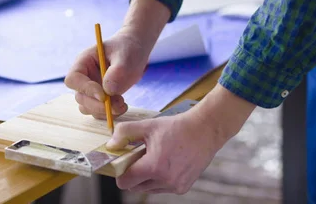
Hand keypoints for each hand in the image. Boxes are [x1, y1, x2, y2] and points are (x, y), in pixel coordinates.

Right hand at [65, 0, 171, 118]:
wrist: (135, 52)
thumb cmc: (128, 49)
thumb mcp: (125, 56)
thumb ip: (117, 71)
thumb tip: (108, 91)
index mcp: (83, 62)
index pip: (73, 79)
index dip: (85, 89)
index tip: (103, 95)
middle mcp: (84, 77)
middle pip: (80, 97)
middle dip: (98, 105)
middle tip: (119, 103)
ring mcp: (91, 89)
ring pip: (88, 108)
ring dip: (104, 111)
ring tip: (123, 104)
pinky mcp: (100, 98)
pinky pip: (98, 112)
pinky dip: (109, 114)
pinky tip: (122, 106)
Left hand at [106, 84, 255, 194]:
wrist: (205, 130)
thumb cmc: (177, 127)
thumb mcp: (148, 125)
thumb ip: (124, 133)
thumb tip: (110, 144)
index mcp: (154, 166)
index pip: (125, 182)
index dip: (120, 173)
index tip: (122, 162)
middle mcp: (165, 181)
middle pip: (135, 187)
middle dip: (133, 174)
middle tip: (139, 157)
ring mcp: (175, 186)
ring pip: (148, 189)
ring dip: (146, 178)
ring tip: (155, 158)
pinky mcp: (183, 188)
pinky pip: (162, 188)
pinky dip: (159, 179)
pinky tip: (166, 162)